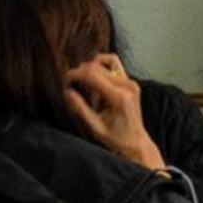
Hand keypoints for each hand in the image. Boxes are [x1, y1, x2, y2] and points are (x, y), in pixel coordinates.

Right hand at [62, 55, 166, 172]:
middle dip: (81, 71)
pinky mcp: (131, 82)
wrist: (136, 142)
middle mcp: (127, 86)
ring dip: (92, 67)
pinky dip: (102, 68)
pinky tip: (95, 81)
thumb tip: (67, 91)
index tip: (66, 80)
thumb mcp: (94, 126)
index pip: (92, 74)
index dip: (75, 74)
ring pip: (107, 61)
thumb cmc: (116, 138)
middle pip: (98, 65)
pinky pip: (115, 66)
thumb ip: (80, 108)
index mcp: (118, 96)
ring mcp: (131, 82)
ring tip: (84, 81)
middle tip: (72, 83)